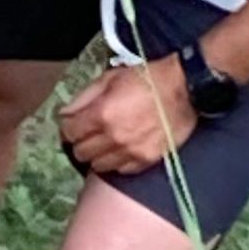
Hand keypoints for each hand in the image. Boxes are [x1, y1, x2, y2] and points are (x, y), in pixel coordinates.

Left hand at [56, 58, 194, 176]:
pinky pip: (121, 170)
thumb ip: (83, 98)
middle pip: (81, 152)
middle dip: (80, 142)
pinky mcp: (147, 160)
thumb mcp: (109, 78)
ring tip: (104, 143)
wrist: (184, 89)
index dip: (68, 128)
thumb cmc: (146, 79)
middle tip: (88, 133)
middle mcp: (114, 137)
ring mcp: (131, 152)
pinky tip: (120, 149)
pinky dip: (117, 162)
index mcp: (101, 114)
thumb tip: (64, 114)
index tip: (73, 124)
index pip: (70, 133)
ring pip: (99, 166)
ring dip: (97, 155)